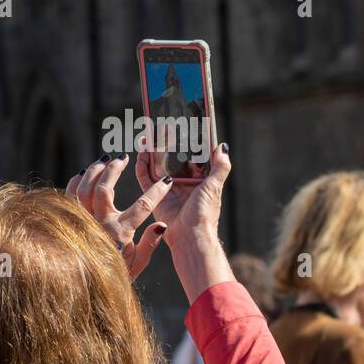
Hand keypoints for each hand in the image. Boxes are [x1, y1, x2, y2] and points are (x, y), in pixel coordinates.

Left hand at [67, 155, 174, 281]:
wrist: (81, 286)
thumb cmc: (114, 274)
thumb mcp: (137, 265)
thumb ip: (150, 244)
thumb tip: (161, 224)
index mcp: (119, 234)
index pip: (143, 206)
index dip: (157, 191)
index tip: (166, 181)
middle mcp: (98, 225)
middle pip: (104, 188)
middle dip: (115, 169)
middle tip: (124, 159)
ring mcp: (81, 221)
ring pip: (84, 187)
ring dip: (95, 170)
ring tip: (106, 160)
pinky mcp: (68, 219)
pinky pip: (70, 194)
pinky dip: (77, 180)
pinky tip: (85, 173)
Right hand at [137, 143, 234, 302]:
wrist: (189, 237)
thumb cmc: (204, 213)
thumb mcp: (214, 186)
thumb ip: (220, 166)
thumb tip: (222, 146)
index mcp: (199, 179)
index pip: (191, 156)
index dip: (186, 142)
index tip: (180, 126)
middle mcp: (183, 183)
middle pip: (172, 158)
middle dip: (166, 143)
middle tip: (160, 127)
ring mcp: (168, 189)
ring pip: (158, 165)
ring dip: (152, 151)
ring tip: (148, 135)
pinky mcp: (155, 197)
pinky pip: (146, 179)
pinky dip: (142, 166)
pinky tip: (141, 153)